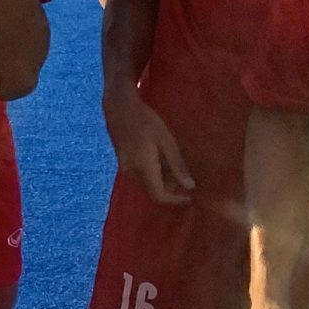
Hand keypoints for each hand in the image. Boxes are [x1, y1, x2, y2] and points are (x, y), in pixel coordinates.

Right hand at [104, 85, 195, 206]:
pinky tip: (161, 159)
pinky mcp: (123, 163)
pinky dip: (153, 173)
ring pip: (147, 183)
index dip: (175, 200)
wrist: (119, 107)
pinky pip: (141, 175)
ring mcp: (125, 168)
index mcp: (144, 168)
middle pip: (153, 191)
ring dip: (162, 180)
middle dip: (170, 189)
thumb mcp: (167, 141)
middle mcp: (132, 172)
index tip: (190, 197)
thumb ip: (177, 166)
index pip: (159, 196)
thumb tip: (190, 187)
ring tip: (175, 166)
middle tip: (186, 177)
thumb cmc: (146, 121)